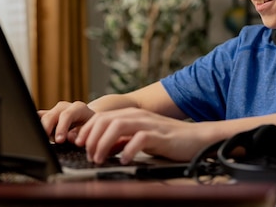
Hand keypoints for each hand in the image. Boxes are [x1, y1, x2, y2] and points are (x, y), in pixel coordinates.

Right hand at [38, 101, 95, 143]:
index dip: (62, 128)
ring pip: (41, 117)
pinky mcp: (47, 116)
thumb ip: (80, 133)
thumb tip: (69, 137)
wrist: (87, 121)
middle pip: (51, 115)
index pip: (67, 115)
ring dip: (40, 129)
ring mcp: (54, 110)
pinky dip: (35, 126)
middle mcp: (64, 107)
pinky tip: (35, 134)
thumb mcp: (89, 130)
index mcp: (78, 108)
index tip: (59, 140)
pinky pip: (38, 118)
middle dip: (47, 129)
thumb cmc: (89, 127)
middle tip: (45, 142)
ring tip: (40, 140)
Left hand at [75, 107, 211, 164]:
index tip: (79, 145)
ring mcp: (148, 123)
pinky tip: (123, 160)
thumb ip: (123, 140)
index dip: (87, 130)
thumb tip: (102, 148)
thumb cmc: (168, 140)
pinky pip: (139, 139)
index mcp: (131, 115)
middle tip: (88, 155)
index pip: (101, 117)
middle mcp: (138, 116)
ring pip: (118, 126)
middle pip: (106, 120)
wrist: (196, 138)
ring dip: (103, 143)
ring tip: (99, 159)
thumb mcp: (141, 138)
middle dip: (91, 138)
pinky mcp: (159, 135)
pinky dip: (128, 150)